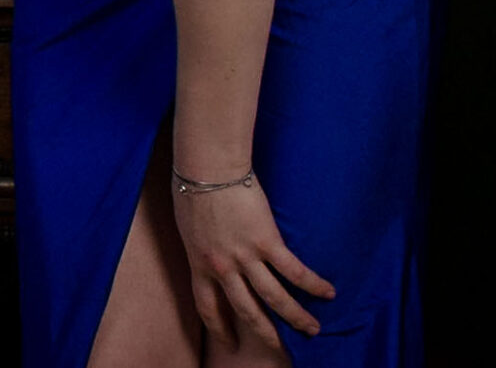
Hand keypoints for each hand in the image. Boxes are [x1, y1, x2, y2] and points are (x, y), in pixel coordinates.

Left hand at [170, 179, 334, 353]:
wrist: (207, 169)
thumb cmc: (192, 190)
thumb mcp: (188, 228)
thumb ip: (202, 247)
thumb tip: (212, 254)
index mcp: (199, 264)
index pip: (207, 306)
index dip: (219, 327)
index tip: (229, 343)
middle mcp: (222, 267)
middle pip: (246, 310)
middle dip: (266, 333)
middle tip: (281, 347)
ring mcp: (245, 256)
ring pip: (275, 298)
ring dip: (296, 317)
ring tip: (313, 329)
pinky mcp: (267, 242)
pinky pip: (294, 271)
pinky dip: (313, 284)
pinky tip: (328, 293)